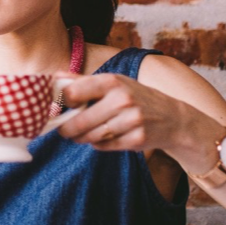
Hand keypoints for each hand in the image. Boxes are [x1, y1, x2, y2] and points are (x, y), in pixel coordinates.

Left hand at [53, 72, 211, 155]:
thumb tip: (54, 77)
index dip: (62, 104)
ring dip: (82, 138)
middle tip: (65, 130)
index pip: (72, 93)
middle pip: (79, 121)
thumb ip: (82, 81)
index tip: (60, 109)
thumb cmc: (135, 97)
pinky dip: (99, 145)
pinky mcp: (136, 139)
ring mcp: (131, 120)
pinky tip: (105, 137)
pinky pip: (104, 147)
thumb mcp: (113, 83)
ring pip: (90, 137)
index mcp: (111, 81)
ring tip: (84, 134)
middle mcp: (122, 99)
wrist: (171, 118)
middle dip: (67, 129)